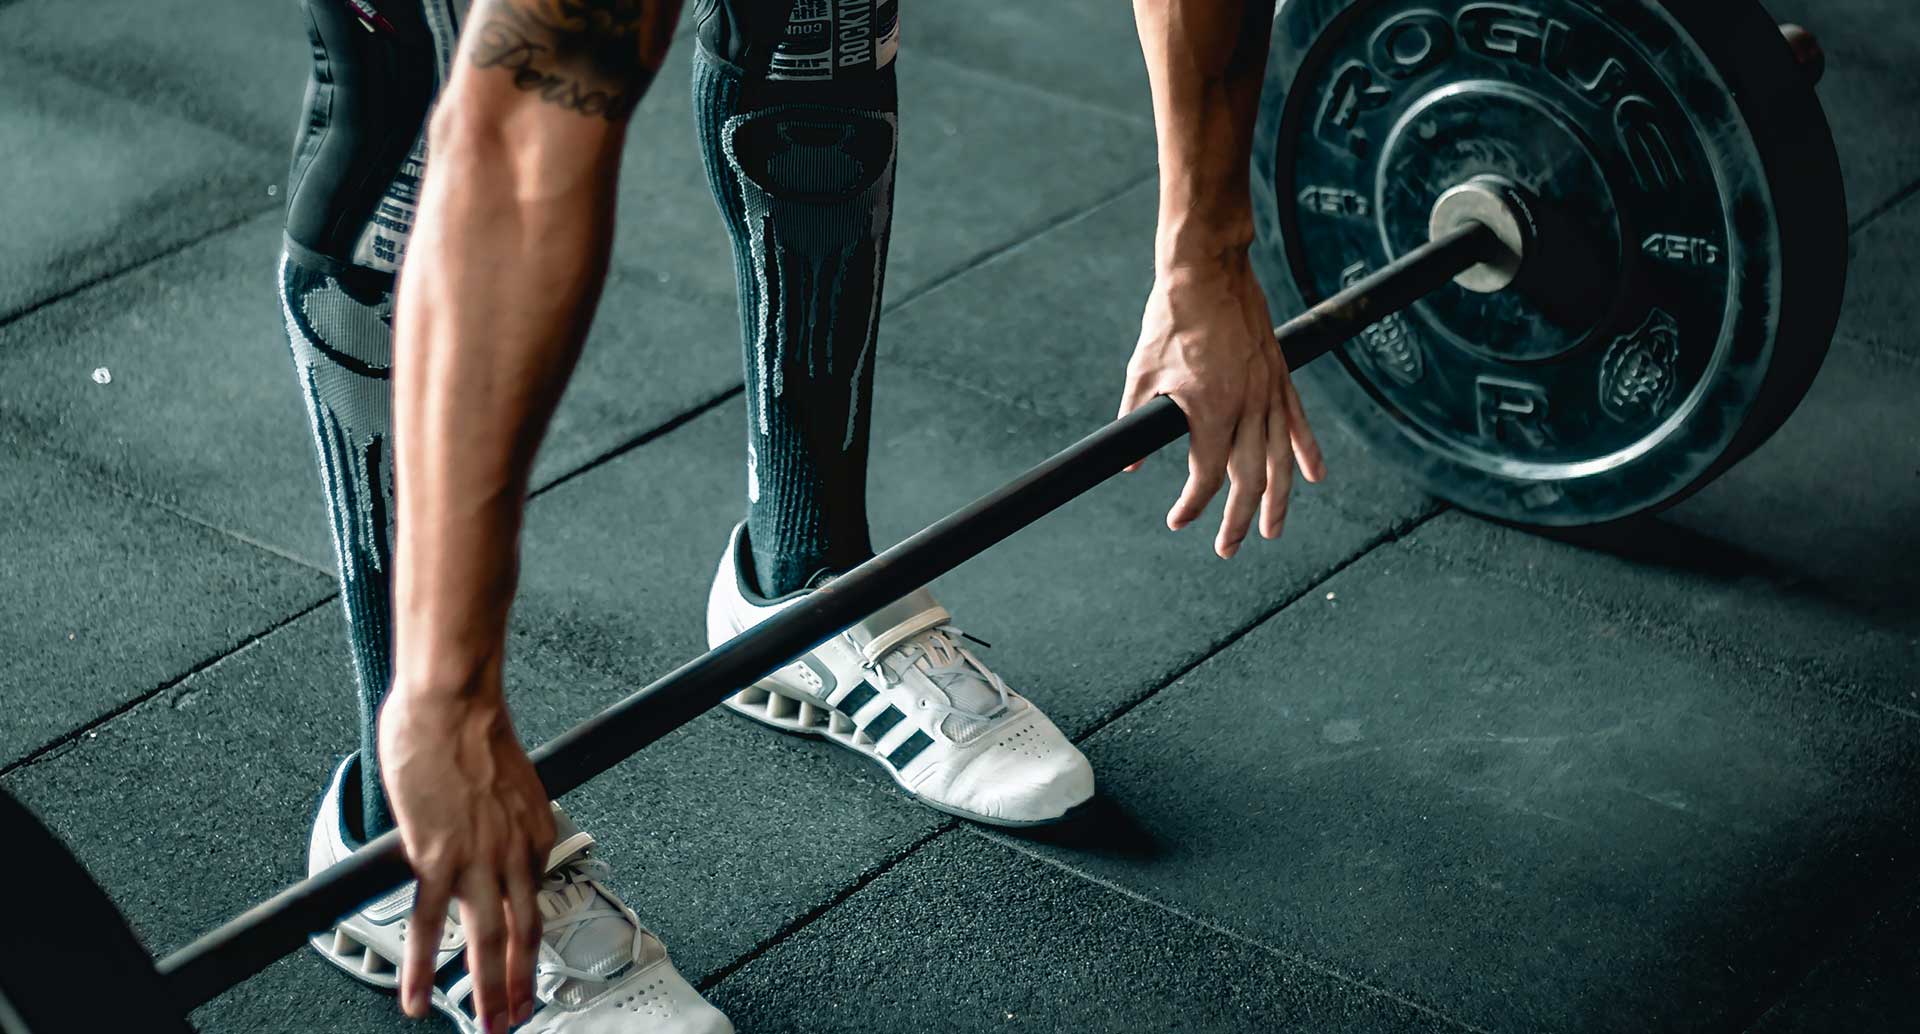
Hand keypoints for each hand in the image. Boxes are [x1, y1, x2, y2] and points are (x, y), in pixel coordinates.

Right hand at [378, 683, 554, 1033]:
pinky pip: (431, 926)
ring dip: (487, 990)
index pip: (537, 899)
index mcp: (535, 832)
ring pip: (486, 941)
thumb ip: (503, 817)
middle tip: (516, 1017)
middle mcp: (514, 852)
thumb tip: (488, 833)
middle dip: (522, 984)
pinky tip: (419, 997)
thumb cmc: (472, 729)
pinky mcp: (437, 859)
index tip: (528, 967)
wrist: (453, 706)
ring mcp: (478, 860)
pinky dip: (424, 968)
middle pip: (523, 934)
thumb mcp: (510, 781)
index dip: (533, 940)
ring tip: (486, 1023)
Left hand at [1119, 250, 1324, 557]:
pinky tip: (1314, 477)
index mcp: (1210, 410)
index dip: (1193, 504)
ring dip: (1277, 500)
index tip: (1178, 520)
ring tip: (1272, 530)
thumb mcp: (1142, 372)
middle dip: (1239, 520)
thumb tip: (1127, 465)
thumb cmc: (1171, 319)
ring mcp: (1268, 391)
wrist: (1208, 271)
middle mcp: (1247, 406)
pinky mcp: (1280, 375)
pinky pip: (1298, 422)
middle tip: (1227, 549)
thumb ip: (1135, 422)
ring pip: (1280, 458)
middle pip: (1249, 478)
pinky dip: (1307, 452)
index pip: (1207, 475)